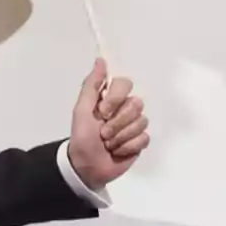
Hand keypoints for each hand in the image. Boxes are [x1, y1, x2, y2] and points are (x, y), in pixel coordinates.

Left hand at [67, 58, 149, 189]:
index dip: (116, 98)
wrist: (86, 165)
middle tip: (103, 133)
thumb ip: (91, 85)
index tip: (102, 112)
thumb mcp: (81, 109)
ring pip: (141, 122)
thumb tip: (100, 60)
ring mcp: (134, 125)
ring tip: (108, 143)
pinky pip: (144, 138)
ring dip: (120, 136)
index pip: (125, 84)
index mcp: (110, 98)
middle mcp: (125, 108)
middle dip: (117, 122)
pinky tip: (117, 151)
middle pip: (136, 104)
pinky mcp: (140, 142)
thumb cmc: (82, 136)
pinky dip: (127, 147)